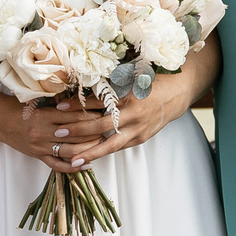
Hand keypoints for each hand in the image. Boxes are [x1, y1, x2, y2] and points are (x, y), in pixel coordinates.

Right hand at [0, 93, 118, 173]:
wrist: (0, 121)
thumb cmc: (21, 108)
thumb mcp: (38, 102)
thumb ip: (58, 104)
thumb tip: (82, 101)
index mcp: (43, 116)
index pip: (72, 116)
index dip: (89, 115)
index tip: (104, 112)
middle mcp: (43, 132)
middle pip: (75, 134)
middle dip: (94, 131)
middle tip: (109, 127)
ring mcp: (41, 147)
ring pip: (69, 151)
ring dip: (88, 148)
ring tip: (102, 144)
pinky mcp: (38, 156)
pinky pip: (57, 165)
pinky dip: (72, 167)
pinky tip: (86, 164)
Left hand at [57, 82, 192, 170]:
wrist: (176, 94)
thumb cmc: (150, 81)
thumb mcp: (131, 77)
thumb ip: (110, 83)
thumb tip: (81, 84)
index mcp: (128, 95)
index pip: (97, 101)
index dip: (78, 104)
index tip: (59, 106)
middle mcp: (133, 114)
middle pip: (100, 125)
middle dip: (77, 131)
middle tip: (58, 134)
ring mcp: (138, 129)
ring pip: (110, 145)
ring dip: (89, 152)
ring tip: (71, 159)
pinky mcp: (140, 138)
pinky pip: (119, 148)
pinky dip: (103, 153)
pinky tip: (89, 158)